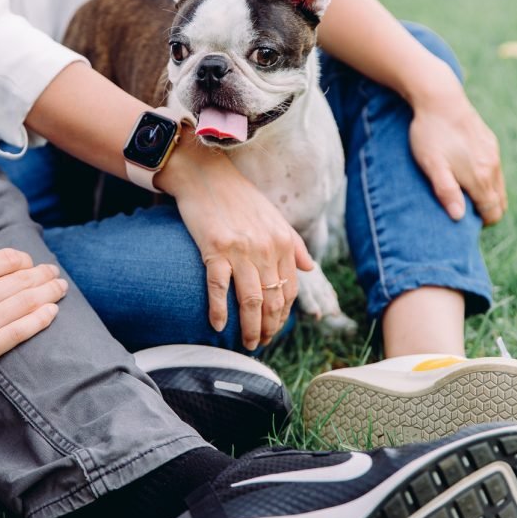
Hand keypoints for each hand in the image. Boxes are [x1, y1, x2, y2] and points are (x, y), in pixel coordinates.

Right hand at [0, 249, 67, 406]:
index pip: (7, 260)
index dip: (26, 262)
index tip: (33, 266)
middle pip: (21, 280)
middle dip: (45, 276)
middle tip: (57, 276)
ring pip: (25, 303)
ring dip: (49, 294)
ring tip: (61, 290)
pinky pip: (18, 332)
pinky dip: (40, 319)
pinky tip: (52, 313)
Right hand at [159, 136, 313, 349]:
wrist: (205, 174)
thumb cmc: (238, 196)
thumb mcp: (273, 216)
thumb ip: (294, 244)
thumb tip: (310, 267)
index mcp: (282, 242)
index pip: (289, 289)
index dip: (283, 315)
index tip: (273, 329)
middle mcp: (266, 247)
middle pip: (272, 299)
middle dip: (268, 328)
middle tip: (259, 343)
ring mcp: (240, 249)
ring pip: (251, 299)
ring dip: (249, 327)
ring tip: (245, 342)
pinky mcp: (214, 248)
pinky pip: (219, 288)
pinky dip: (219, 310)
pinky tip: (217, 326)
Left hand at [409, 74, 506, 224]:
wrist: (440, 100)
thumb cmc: (431, 135)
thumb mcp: (432, 165)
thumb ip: (446, 192)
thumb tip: (459, 217)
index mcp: (480, 177)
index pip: (492, 211)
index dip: (482, 222)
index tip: (467, 224)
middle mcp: (492, 167)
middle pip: (499, 201)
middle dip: (487, 211)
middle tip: (465, 212)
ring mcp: (493, 153)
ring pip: (498, 185)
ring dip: (487, 195)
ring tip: (465, 195)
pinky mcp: (490, 142)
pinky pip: (494, 169)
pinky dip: (487, 179)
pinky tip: (468, 174)